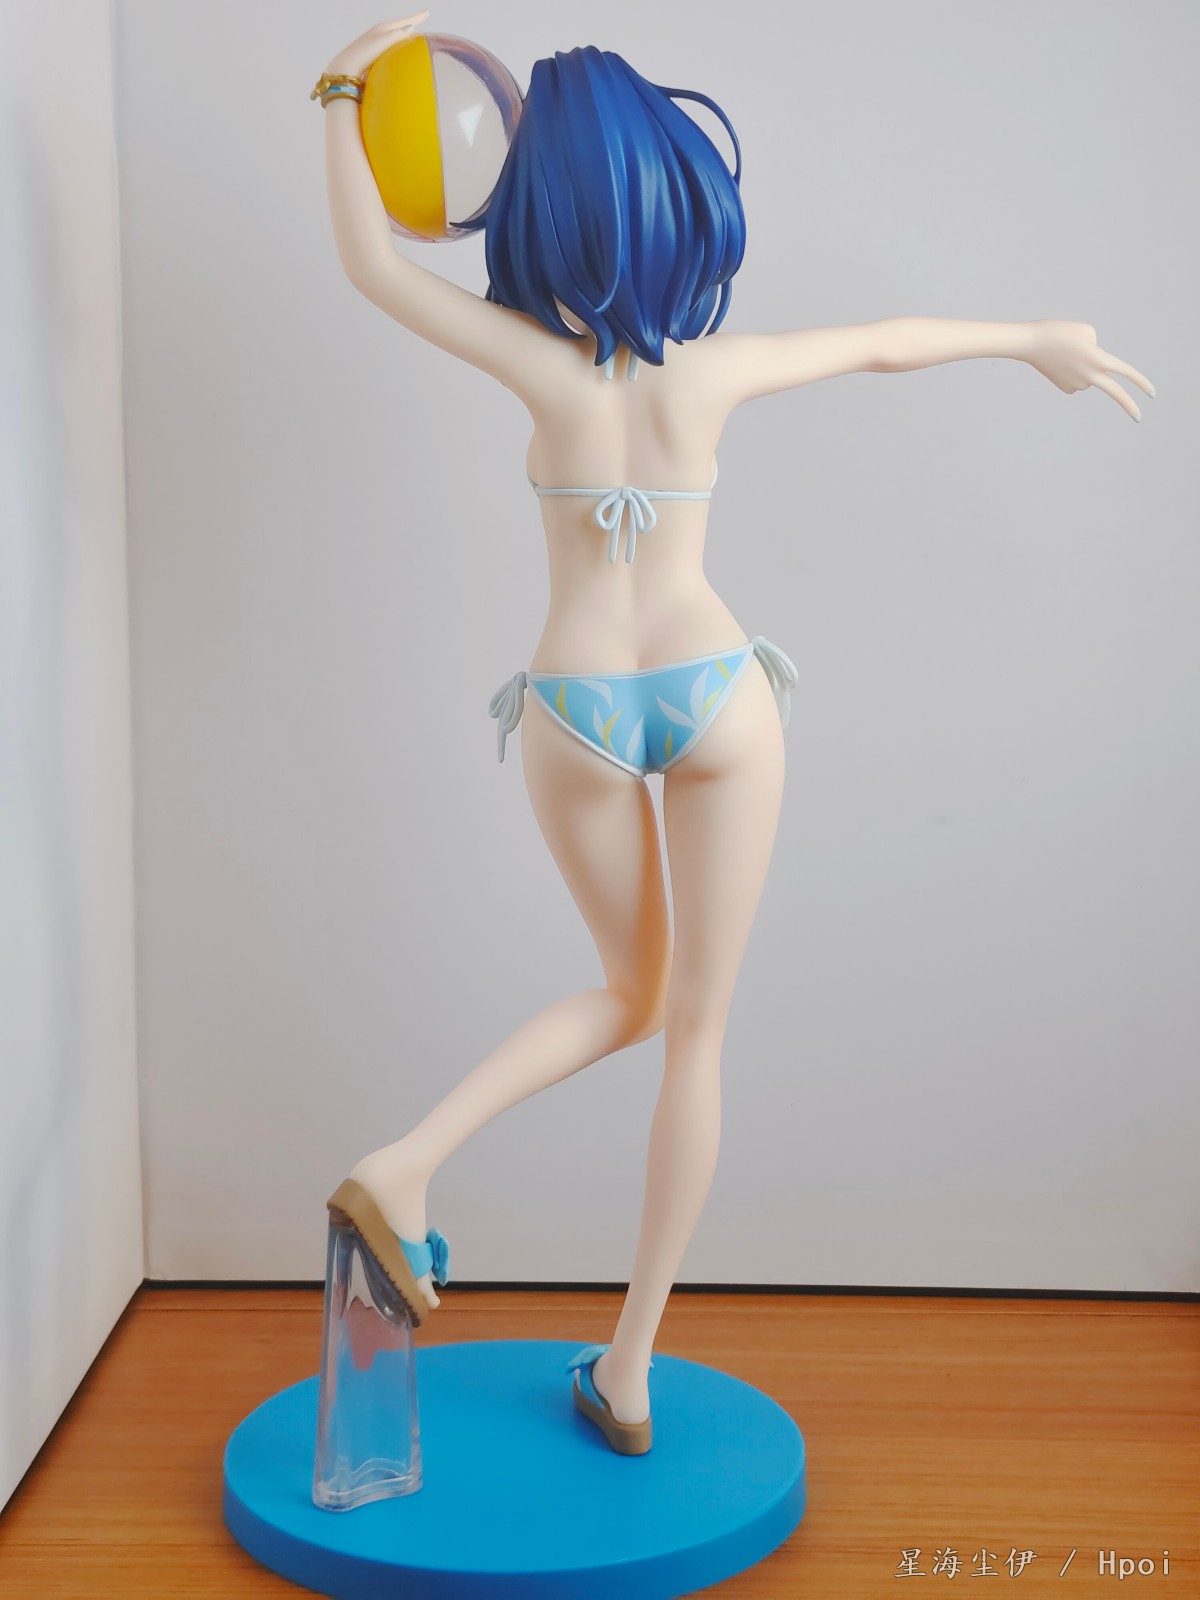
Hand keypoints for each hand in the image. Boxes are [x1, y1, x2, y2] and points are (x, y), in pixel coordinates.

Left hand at [324, 13, 429, 77]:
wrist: (347, 67)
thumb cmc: (365, 55)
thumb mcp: (384, 42)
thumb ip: (398, 35)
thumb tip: (411, 29)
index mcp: (383, 28)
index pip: (405, 22)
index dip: (417, 17)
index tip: (427, 12)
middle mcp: (379, 33)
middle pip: (399, 26)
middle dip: (410, 24)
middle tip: (421, 21)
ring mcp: (374, 43)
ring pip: (394, 36)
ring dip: (403, 34)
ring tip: (412, 35)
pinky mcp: (371, 53)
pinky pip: (389, 45)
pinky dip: (397, 44)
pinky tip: (398, 51)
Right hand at [1023, 319, 1153, 420]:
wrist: (1031, 343)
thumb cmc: (1060, 332)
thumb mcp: (1087, 331)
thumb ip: (1099, 350)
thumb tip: (1096, 370)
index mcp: (1098, 358)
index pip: (1125, 372)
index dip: (1140, 382)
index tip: (1152, 394)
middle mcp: (1090, 375)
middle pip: (1114, 392)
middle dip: (1128, 405)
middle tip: (1139, 418)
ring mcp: (1077, 384)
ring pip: (1090, 378)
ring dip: (1084, 367)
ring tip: (1066, 355)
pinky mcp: (1066, 389)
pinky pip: (1078, 382)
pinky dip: (1073, 373)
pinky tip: (1060, 366)